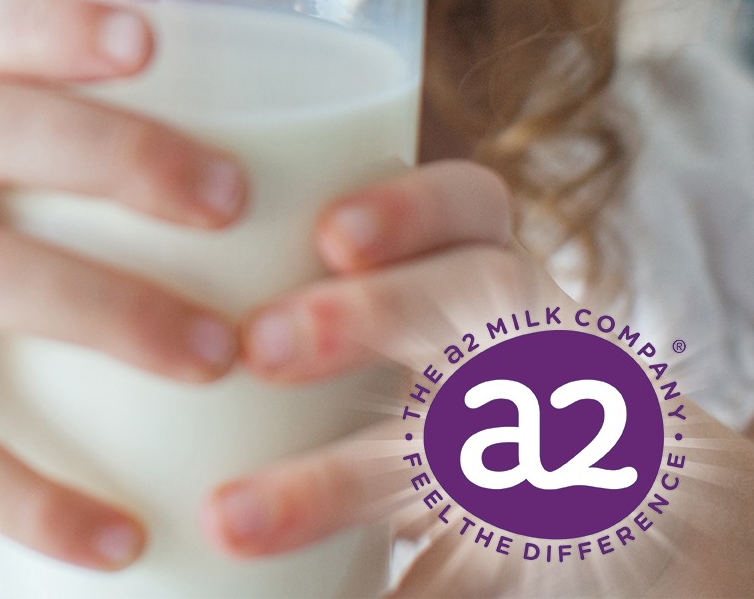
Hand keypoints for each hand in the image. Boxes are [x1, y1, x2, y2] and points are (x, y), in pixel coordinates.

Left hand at [197, 160, 753, 595]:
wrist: (639, 506)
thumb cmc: (467, 384)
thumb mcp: (428, 323)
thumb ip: (322, 303)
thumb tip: (128, 306)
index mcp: (491, 276)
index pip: (471, 208)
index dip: (408, 209)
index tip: (329, 231)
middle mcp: (532, 349)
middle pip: (478, 305)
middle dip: (371, 319)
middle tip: (262, 344)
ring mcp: (553, 446)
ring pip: (467, 448)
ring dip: (338, 484)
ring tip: (229, 520)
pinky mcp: (550, 543)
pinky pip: (476, 570)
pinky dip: (399, 594)